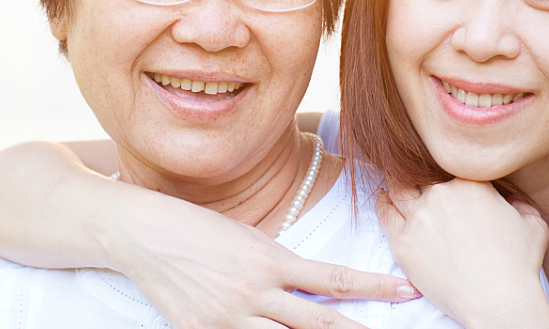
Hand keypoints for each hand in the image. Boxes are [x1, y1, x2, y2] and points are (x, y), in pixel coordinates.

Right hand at [101, 190, 423, 328]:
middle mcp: (255, 293)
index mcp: (271, 261)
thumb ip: (281, 269)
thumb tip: (314, 291)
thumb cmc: (196, 229)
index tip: (407, 292)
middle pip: (320, 325)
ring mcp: (229, 319)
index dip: (374, 288)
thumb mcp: (249, 241)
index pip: (334, 280)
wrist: (141, 232)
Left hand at [377, 179, 548, 328]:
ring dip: (397, 184)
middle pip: (423, 176)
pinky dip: (383, 202)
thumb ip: (520, 205)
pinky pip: (385, 212)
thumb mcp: (534, 225)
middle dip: (422, 179)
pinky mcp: (403, 242)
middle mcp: (441, 194)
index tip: (444, 179)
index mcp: (471, 183)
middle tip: (418, 182)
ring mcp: (420, 217)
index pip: (451, 168)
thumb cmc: (518, 266)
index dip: (447, 174)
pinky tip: (384, 198)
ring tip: (395, 184)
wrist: (499, 300)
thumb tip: (512, 201)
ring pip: (399, 188)